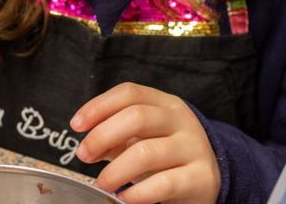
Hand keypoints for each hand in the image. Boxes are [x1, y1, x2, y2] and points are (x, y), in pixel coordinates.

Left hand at [70, 83, 220, 203]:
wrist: (209, 180)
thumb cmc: (166, 158)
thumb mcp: (142, 139)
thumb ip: (115, 138)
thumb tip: (88, 146)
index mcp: (165, 104)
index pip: (129, 93)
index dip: (98, 106)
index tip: (76, 125)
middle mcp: (181, 121)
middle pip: (136, 116)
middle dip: (102, 135)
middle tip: (83, 155)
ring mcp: (193, 148)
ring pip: (146, 152)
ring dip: (115, 170)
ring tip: (102, 183)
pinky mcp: (200, 178)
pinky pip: (164, 184)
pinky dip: (138, 194)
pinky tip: (125, 198)